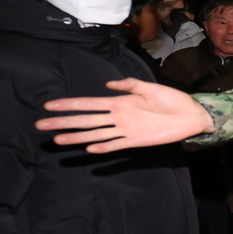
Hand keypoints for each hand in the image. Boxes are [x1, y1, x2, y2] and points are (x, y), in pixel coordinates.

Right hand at [36, 78, 214, 152]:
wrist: (191, 115)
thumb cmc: (173, 99)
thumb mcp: (151, 87)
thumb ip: (131, 85)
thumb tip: (109, 85)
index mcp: (120, 102)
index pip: (89, 103)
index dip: (70, 105)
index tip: (50, 105)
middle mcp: (118, 117)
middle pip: (86, 120)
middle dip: (64, 122)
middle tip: (41, 124)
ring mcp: (125, 130)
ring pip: (96, 134)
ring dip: (77, 137)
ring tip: (57, 139)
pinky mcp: (136, 141)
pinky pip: (115, 145)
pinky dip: (103, 147)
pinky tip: (88, 149)